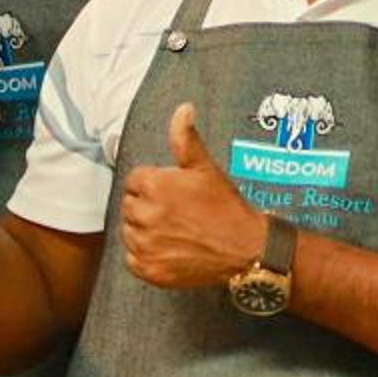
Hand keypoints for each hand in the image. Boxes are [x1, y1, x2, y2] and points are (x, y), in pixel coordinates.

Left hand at [120, 102, 266, 290]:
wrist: (247, 249)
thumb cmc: (226, 206)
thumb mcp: (206, 168)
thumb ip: (186, 138)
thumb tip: (183, 108)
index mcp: (152, 185)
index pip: (135, 181)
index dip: (156, 185)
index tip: (177, 195)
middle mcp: (142, 214)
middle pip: (131, 205)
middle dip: (150, 206)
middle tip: (180, 213)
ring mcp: (143, 243)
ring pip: (130, 231)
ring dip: (147, 230)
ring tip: (178, 231)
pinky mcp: (146, 268)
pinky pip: (133, 257)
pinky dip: (147, 254)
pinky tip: (172, 249)